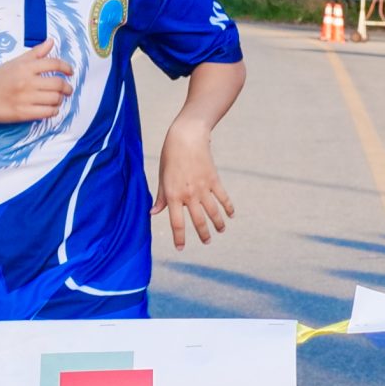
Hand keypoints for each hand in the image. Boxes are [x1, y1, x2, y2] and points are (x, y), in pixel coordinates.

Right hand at [0, 40, 72, 121]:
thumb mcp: (15, 62)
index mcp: (25, 67)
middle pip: (58, 84)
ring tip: (57, 99)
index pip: (53, 64)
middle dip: (67, 87)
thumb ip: (35, 53)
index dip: (66, 67)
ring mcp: (25, 98)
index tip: (69, 72)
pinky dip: (54, 111)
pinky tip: (51, 108)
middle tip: (67, 89)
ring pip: (55, 99)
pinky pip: (48, 113)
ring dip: (60, 100)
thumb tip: (52, 41)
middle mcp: (26, 82)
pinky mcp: (23, 113)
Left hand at [153, 119, 234, 249]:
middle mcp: (189, 195)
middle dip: (203, 234)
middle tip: (206, 242)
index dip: (179, 238)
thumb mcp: (162, 177)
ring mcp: (203, 188)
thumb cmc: (170, 156)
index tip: (181, 248)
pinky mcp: (214, 179)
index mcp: (173, 195)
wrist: (187, 137)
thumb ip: (160, 197)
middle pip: (198, 221)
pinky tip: (231, 215)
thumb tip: (153, 213)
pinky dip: (228, 207)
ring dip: (218, 224)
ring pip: (213, 212)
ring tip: (220, 231)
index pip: (177, 223)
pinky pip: (223, 198)